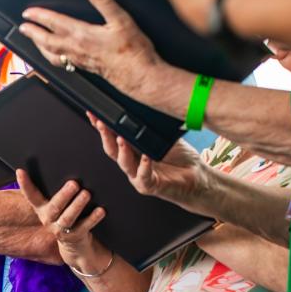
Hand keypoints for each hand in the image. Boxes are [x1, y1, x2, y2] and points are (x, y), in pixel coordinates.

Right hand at [15, 169, 110, 272]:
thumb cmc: (66, 215)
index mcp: (42, 209)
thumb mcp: (57, 205)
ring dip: (77, 206)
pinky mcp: (75, 237)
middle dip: (64, 195)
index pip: (31, 195)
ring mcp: (60, 230)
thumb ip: (55, 191)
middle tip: (74, 183)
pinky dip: (93, 218)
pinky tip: (100, 210)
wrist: (75, 245)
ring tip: (86, 194)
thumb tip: (59, 165)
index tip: (20, 171)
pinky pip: (84, 227)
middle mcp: (48, 219)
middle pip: (54, 207)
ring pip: (67, 218)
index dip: (25, 184)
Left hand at [19, 0, 163, 99]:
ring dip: (38, 47)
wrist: (137, 74)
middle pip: (46, 41)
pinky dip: (50, 57)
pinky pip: (59, 63)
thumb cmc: (131, 50)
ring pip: (50, 54)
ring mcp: (78, 60)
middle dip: (32, 33)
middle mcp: (76, 49)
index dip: (39, 16)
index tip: (28, 13)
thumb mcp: (121, 19)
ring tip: (32, 41)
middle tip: (22, 27)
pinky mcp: (82, 68)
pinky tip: (52, 56)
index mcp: (82, 35)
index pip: (54, 23)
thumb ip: (104, 2)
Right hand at [90, 113, 207, 205]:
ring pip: (123, 162)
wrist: (196, 179)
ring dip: (121, 150)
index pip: (112, 136)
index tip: (94, 114)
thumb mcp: (166, 138)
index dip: (101, 126)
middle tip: (101, 122)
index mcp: (133, 150)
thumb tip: (148, 106)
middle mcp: (132, 163)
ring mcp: (137, 175)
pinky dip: (144, 166)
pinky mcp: (148, 185)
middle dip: (105, 135)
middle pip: (111, 149)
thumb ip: (153, 127)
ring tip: (121, 138)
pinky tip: (146, 157)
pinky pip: (143, 175)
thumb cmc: (181, 160)